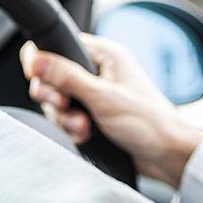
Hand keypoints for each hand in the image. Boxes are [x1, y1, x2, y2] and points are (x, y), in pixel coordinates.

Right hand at [20, 34, 202, 188]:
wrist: (167, 156)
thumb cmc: (149, 123)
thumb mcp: (102, 98)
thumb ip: (66, 77)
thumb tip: (36, 59)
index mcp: (104, 55)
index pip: (59, 46)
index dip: (42, 61)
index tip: (38, 78)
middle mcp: (98, 71)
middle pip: (52, 77)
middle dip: (55, 98)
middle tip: (65, 106)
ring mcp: (94, 94)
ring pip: (57, 102)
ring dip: (65, 118)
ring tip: (84, 127)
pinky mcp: (93, 115)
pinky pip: (67, 119)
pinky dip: (72, 129)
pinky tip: (86, 135)